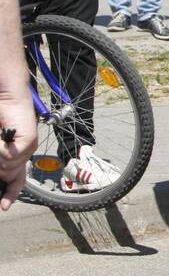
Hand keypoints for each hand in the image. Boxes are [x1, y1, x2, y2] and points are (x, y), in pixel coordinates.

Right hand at [0, 96, 38, 210]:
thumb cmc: (0, 121)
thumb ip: (2, 160)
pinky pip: (8, 156)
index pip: (16, 182)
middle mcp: (24, 155)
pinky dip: (0, 148)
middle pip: (9, 176)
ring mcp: (27, 148)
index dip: (9, 194)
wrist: (7, 99)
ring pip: (6, 167)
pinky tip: (2, 136)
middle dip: (1, 170)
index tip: (3, 207)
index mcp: (16, 157)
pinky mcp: (28, 141)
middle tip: (2, 148)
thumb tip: (4, 176)